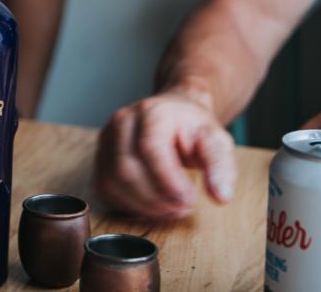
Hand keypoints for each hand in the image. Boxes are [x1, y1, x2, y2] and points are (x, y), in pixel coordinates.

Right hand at [93, 91, 236, 217]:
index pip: (149, 148)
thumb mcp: (216, 141)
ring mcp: (106, 139)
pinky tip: (151, 206)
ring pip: (113, 182)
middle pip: (126, 169)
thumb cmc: (192, 128)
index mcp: (151, 111)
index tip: (189, 201)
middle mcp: (122, 121)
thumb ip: (220, 166)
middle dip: (156, 198)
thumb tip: (221, 197)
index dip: (167, 181)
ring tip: (170, 208)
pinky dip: (129, 206)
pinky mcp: (100, 158)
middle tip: (182, 208)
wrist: (173, 114)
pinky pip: (105, 189)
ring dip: (143, 205)